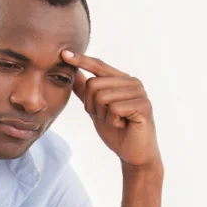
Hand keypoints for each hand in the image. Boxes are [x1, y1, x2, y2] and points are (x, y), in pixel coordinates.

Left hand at [61, 50, 160, 168]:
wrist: (133, 152)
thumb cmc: (116, 130)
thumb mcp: (96, 109)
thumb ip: (85, 91)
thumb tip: (73, 72)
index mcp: (121, 80)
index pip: (98, 66)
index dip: (81, 60)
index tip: (63, 53)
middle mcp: (132, 82)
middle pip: (94, 84)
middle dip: (93, 106)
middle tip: (107, 117)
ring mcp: (139, 92)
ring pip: (102, 97)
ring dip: (104, 115)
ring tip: (116, 121)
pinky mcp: (143, 105)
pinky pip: (114, 108)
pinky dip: (113, 121)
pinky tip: (123, 124)